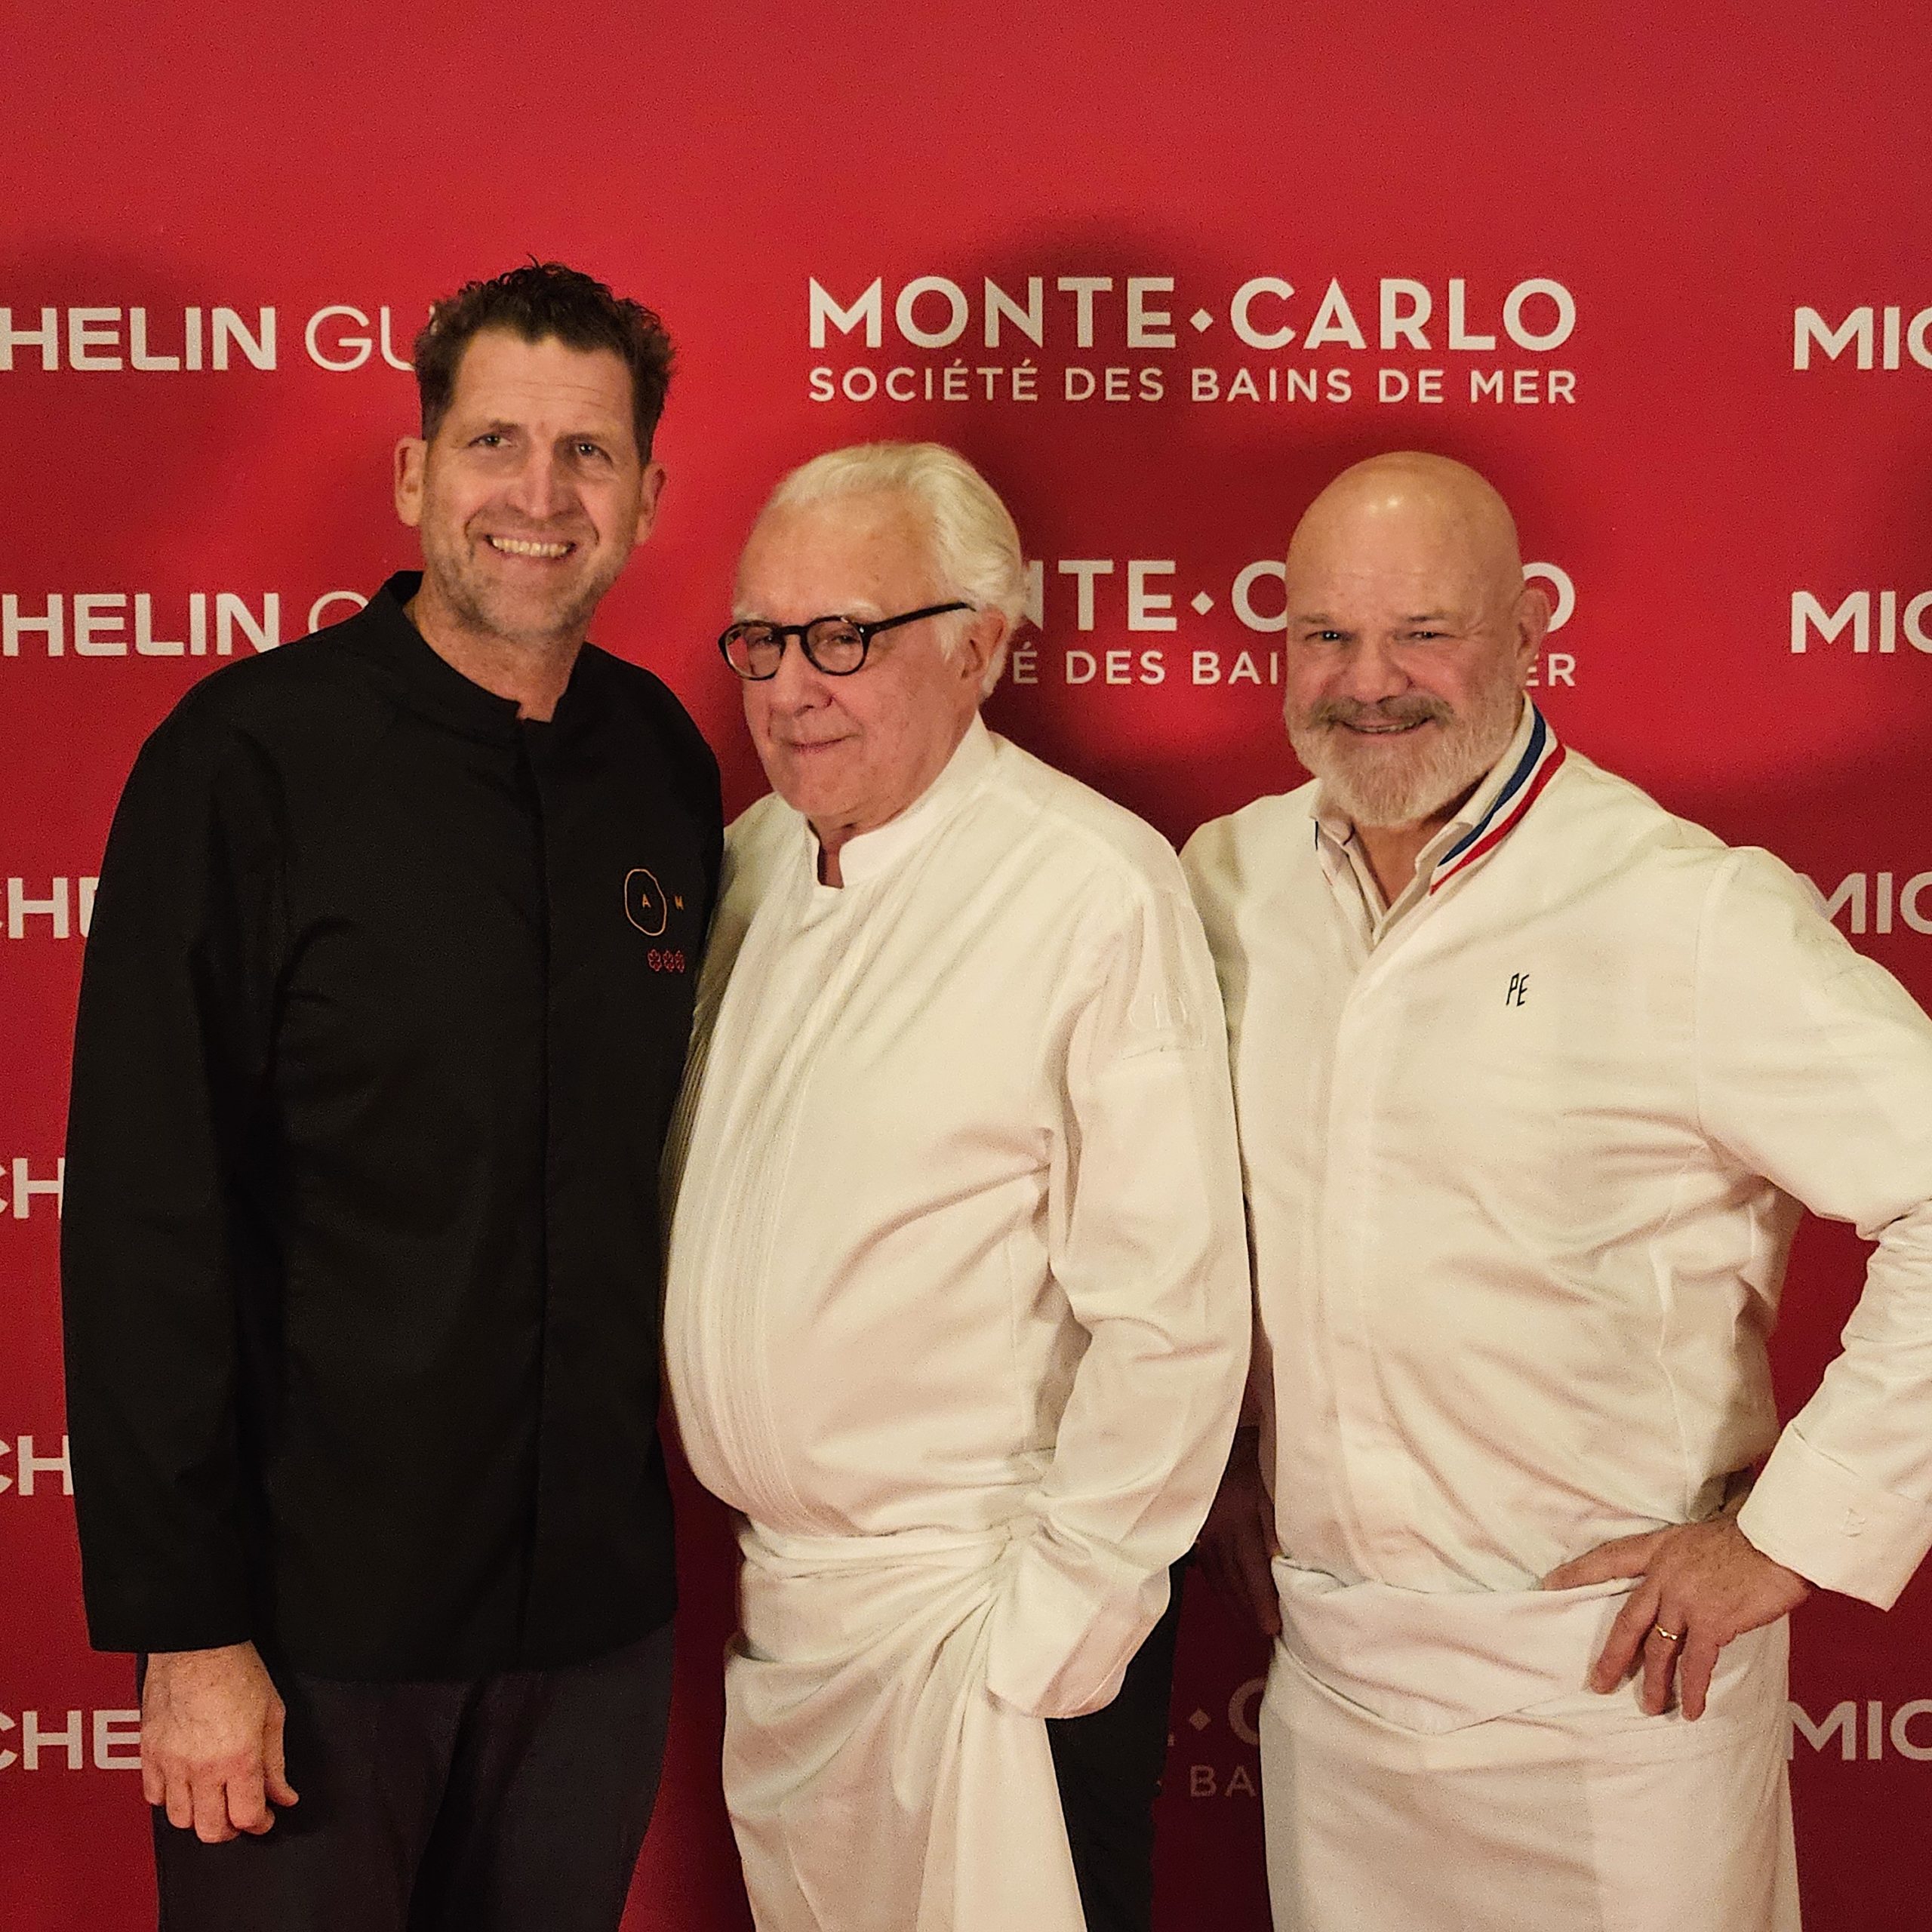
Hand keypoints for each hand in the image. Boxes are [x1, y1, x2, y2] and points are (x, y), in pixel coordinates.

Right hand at [142, 1641, 298, 1840]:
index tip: (266, 1816)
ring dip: (199, 1817)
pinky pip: (154, 1796)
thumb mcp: (272, 1714)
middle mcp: (202, 1768)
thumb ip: (276, 1762)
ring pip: (179, 1819)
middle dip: (229, 1829)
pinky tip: (186, 1785)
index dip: (260, 1823)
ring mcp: (171, 1764)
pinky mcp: (149, 1754)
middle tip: (240, 1815)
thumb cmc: (238, 1671)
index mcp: (238, 1758)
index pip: (246, 1817)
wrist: (196, 1645)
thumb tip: (283, 1796)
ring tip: (214, 1800)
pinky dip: (170, 1799)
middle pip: (209, 1830)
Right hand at [1195, 1427, 1280, 1636]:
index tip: (1272, 1628)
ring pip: (1218, 1577)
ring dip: (1234, 1603)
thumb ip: (1274, 1524)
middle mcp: (1217, 1531)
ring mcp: (1203, 1531)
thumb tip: (1279, 1561)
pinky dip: (1219, 1586)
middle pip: (1233, 1581)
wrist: (1219, 1439)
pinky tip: (1228, 1597)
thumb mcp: (1270, 1486)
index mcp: (1238, 1520)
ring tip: (1249, 1625)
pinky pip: (1208, 1566)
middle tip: (1264, 1636)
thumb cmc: (1253, 1460)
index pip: (1251, 1570)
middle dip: (1249, 1611)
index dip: (1262, 1601)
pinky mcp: (1196, 1528)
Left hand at [1543, 1516, 1810, 1719]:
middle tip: (1598, 1682)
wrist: (1778, 1540)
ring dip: (1654, 1682)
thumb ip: (1685, 1561)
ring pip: (1658, 1649)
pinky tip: (1691, 1709)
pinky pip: (1695, 1664)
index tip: (1551, 1584)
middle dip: (1611, 1656)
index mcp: (1659, 1548)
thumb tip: (1688, 1581)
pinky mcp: (1711, 1622)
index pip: (1609, 1559)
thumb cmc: (1751, 1535)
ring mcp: (1684, 1600)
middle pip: (1627, 1621)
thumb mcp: (1702, 1537)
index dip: (1579, 1572)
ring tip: (1649, 1706)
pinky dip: (1692, 1689)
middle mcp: (1663, 1575)